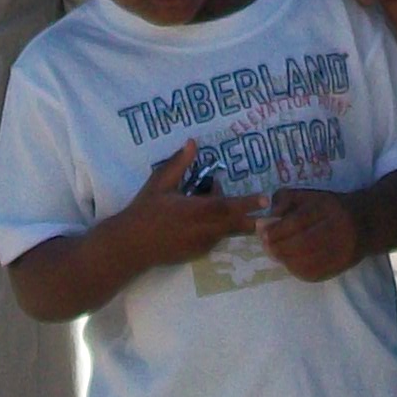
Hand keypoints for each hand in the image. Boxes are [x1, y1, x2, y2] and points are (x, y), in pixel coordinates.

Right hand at [107, 144, 261, 266]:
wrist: (130, 246)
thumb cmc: (145, 211)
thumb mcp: (159, 183)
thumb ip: (179, 164)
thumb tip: (193, 143)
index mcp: (196, 211)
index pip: (228, 206)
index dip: (247, 203)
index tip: (264, 198)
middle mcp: (204, 230)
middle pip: (236, 224)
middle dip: (252, 216)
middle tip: (266, 208)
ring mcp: (202, 245)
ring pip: (225, 230)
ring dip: (229, 217)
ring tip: (210, 199)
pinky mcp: (197, 253)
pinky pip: (214, 238)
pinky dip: (216, 227)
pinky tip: (202, 216)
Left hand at [257, 188, 363, 282]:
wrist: (365, 224)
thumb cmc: (331, 207)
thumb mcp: (309, 195)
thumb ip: (285, 199)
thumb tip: (267, 217)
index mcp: (329, 208)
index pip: (299, 221)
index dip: (277, 229)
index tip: (263, 231)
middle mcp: (337, 230)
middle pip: (301, 243)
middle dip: (278, 246)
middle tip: (265, 244)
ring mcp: (339, 251)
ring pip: (305, 261)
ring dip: (284, 258)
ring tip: (274, 251)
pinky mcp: (338, 267)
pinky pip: (311, 273)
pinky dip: (294, 268)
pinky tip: (288, 260)